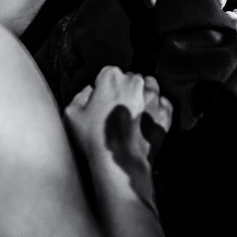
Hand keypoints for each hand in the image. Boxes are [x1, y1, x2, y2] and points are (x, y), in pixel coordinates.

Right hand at [65, 68, 172, 204]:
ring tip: (133, 116)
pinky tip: (145, 122)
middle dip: (124, 91)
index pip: (107, 74)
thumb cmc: (94, 138)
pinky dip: (157, 110)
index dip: (103, 89)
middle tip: (116, 112)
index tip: (102, 102)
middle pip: (129, 79)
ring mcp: (153, 96)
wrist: (120, 162)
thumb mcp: (72, 114)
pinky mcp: (164, 113)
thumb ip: (80, 95)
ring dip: (142, 97)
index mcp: (111, 77)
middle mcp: (135, 81)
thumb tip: (90, 91)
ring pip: (149, 88)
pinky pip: (163, 104)